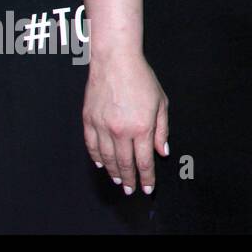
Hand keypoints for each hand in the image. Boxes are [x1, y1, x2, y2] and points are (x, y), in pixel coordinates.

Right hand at [83, 53, 168, 194]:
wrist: (115, 61)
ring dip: (113, 172)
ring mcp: (102, 127)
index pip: (144, 160)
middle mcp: (121, 130)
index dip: (146, 177)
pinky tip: (101, 164)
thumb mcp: (161, 102)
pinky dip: (97, 157)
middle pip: (124, 163)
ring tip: (119, 180)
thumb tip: (162, 152)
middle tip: (132, 190)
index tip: (147, 188)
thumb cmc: (141, 78)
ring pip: (107, 158)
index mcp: (142, 127)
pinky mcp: (89, 121)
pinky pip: (92, 146)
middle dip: (130, 179)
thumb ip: (162, 130)